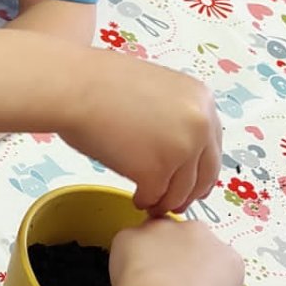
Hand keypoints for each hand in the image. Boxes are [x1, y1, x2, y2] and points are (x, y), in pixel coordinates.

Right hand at [64, 56, 221, 215]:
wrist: (73, 86)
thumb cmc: (100, 83)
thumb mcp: (158, 89)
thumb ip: (176, 115)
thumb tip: (179, 146)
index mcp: (201, 100)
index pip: (212, 146)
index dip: (200, 169)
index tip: (192, 182)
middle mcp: (199, 124)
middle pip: (205, 173)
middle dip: (189, 192)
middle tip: (174, 202)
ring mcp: (180, 148)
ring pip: (182, 191)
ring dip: (166, 200)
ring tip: (150, 201)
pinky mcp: (156, 171)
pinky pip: (156, 197)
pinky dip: (146, 201)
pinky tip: (135, 198)